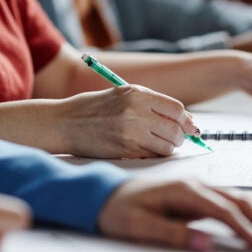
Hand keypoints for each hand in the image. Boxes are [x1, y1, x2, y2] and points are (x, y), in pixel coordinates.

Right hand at [53, 85, 197, 158]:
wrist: (64, 123)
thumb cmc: (95, 108)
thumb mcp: (123, 95)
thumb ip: (153, 103)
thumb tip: (186, 119)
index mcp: (136, 94)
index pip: (177, 109)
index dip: (186, 120)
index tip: (188, 126)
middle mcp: (135, 112)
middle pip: (175, 130)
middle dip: (179, 137)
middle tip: (173, 138)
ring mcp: (129, 133)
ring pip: (166, 147)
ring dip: (167, 148)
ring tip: (155, 143)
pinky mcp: (124, 151)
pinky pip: (151, 157)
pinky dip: (153, 155)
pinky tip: (142, 149)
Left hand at [98, 178, 251, 251]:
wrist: (101, 194)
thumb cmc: (118, 210)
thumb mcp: (139, 227)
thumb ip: (173, 234)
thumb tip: (206, 243)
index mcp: (183, 190)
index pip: (224, 212)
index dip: (248, 231)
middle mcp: (194, 185)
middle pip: (240, 202)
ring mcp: (197, 188)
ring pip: (238, 200)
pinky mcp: (195, 195)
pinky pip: (229, 203)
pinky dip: (248, 215)